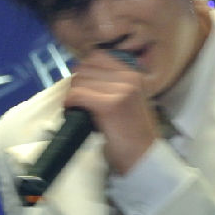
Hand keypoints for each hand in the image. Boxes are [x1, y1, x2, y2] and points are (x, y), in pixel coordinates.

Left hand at [64, 49, 158, 174]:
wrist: (144, 157)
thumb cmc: (133, 133)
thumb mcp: (128, 100)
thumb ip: (112, 84)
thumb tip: (82, 74)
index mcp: (133, 74)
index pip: (97, 56)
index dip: (85, 71)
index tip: (82, 87)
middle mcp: (129, 78)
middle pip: (85, 67)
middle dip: (76, 84)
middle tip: (78, 102)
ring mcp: (120, 90)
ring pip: (78, 81)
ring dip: (72, 95)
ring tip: (77, 109)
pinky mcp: (109, 105)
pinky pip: (77, 95)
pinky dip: (69, 104)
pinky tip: (73, 113)